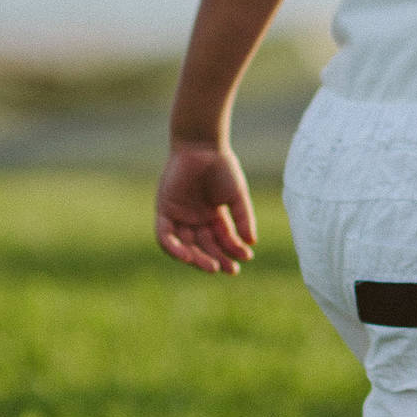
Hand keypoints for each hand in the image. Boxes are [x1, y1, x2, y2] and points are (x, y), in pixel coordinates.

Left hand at [155, 142, 256, 272]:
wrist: (202, 145)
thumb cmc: (222, 167)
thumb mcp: (236, 196)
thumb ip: (243, 219)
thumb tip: (252, 243)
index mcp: (213, 216)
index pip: (222, 241)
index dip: (233, 251)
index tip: (246, 258)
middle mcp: (195, 220)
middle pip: (204, 247)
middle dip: (216, 259)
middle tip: (229, 270)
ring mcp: (179, 216)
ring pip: (185, 246)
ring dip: (197, 259)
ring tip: (211, 267)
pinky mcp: (164, 211)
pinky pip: (165, 237)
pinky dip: (174, 248)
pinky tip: (188, 256)